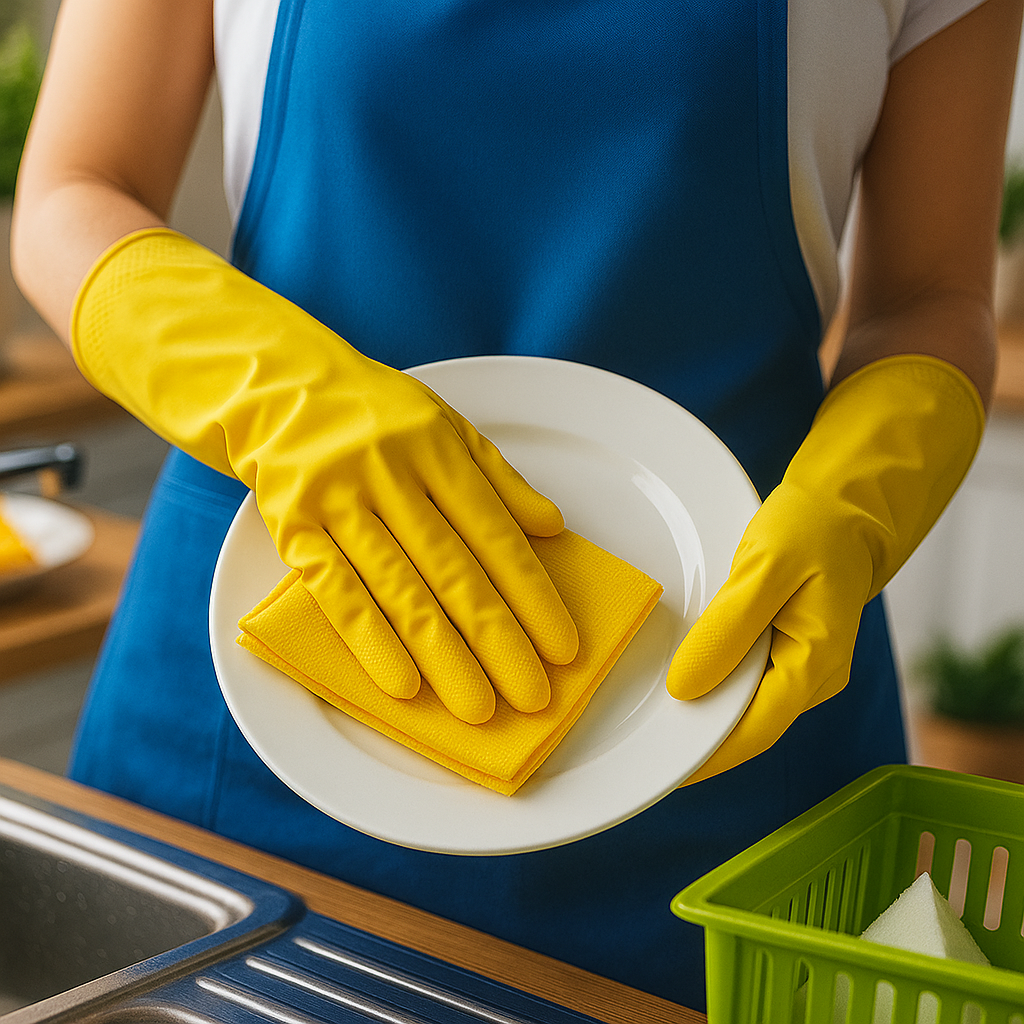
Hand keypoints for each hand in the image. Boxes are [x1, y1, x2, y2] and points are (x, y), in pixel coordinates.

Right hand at [71, 229, 578, 722]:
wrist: (277, 388)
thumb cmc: (375, 414)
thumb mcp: (444, 426)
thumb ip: (499, 477)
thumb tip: (554, 528)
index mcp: (437, 449)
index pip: (496, 533)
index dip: (533, 594)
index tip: (563, 647)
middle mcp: (392, 474)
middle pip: (454, 569)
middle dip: (498, 639)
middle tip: (533, 697)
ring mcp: (339, 502)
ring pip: (400, 589)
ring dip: (443, 654)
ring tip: (478, 709)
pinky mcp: (293, 528)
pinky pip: (336, 592)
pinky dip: (370, 640)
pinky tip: (403, 686)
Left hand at [667, 356, 983, 783]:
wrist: (844, 505)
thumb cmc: (811, 527)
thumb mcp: (766, 568)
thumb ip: (728, 629)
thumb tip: (687, 688)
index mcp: (814, 664)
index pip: (755, 730)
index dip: (707, 755)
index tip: (660, 770)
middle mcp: (812, 677)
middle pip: (750, 726)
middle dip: (701, 742)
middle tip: (643, 752)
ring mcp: (801, 666)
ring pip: (747, 706)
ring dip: (706, 716)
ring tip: (653, 727)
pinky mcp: (787, 650)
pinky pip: (748, 682)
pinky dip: (715, 687)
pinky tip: (682, 685)